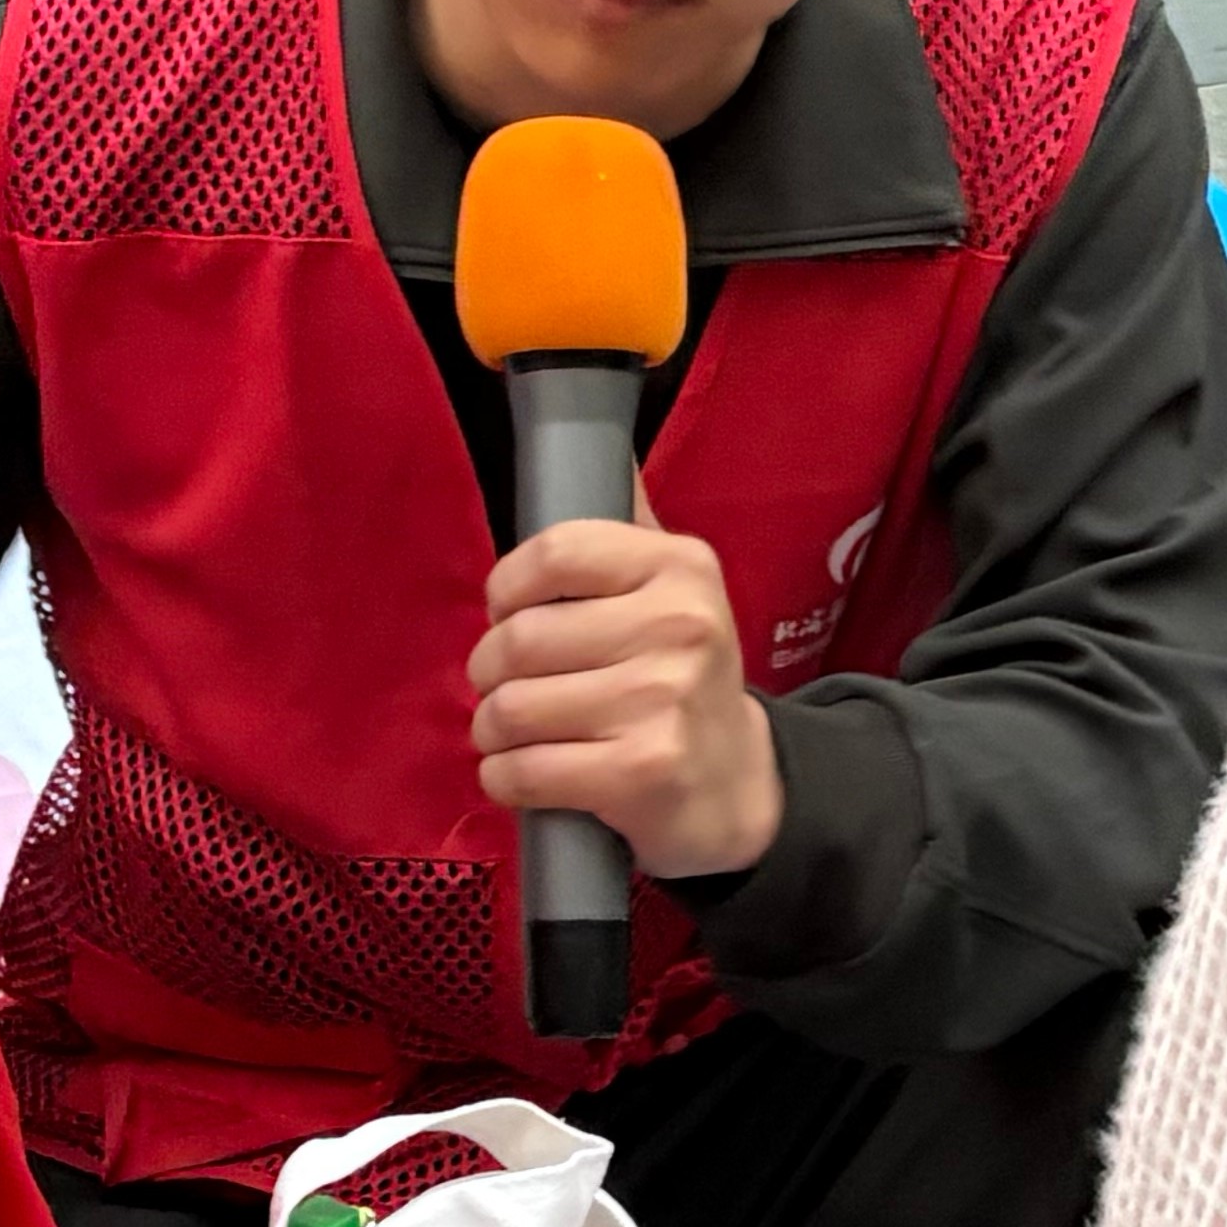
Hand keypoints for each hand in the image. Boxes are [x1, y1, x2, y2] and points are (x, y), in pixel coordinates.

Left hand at [470, 494, 783, 881]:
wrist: (736, 785)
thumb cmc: (680, 676)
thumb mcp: (673, 589)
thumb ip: (629, 525)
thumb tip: (601, 441)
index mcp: (681, 566)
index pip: (555, 552)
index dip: (507, 586)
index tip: (507, 611)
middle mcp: (680, 625)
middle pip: (522, 638)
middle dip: (489, 670)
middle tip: (501, 686)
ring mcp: (663, 701)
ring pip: (514, 708)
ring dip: (491, 729)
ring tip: (509, 732)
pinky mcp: (642, 771)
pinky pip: (526, 770)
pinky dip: (505, 777)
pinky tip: (522, 773)